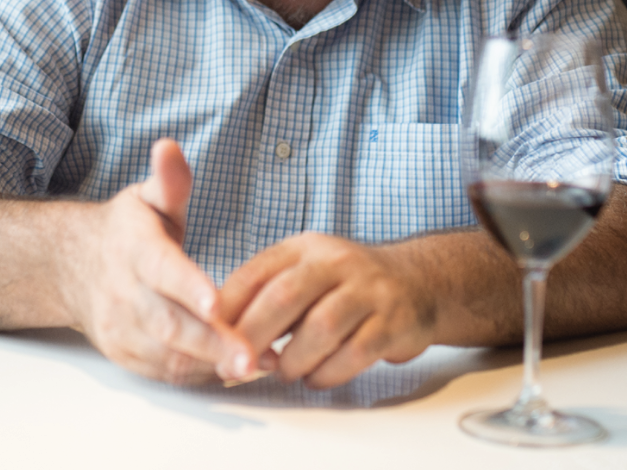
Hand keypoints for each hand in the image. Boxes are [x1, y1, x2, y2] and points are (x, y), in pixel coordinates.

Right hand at [58, 139, 255, 384]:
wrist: (73, 267)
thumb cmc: (127, 232)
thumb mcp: (147, 198)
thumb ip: (168, 180)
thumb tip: (169, 146)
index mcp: (133, 248)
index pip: (160, 268)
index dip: (187, 286)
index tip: (215, 303)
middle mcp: (123, 292)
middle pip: (167, 324)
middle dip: (211, 343)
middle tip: (252, 357)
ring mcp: (122, 328)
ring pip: (167, 355)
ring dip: (212, 364)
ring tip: (259, 365)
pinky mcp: (126, 355)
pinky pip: (165, 372)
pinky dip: (200, 375)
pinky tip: (235, 370)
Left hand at [216, 233, 437, 387]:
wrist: (417, 282)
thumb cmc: (345, 286)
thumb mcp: (305, 274)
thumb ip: (265, 297)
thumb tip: (216, 335)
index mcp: (304, 249)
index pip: (256, 274)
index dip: (228, 309)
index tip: (209, 339)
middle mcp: (336, 262)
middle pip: (285, 297)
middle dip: (254, 336)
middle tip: (237, 366)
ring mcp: (368, 290)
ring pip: (322, 327)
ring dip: (294, 359)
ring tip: (284, 372)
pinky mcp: (393, 322)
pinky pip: (355, 353)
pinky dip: (328, 373)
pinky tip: (316, 378)